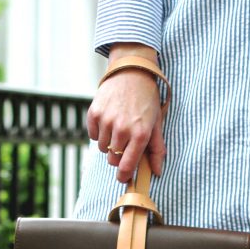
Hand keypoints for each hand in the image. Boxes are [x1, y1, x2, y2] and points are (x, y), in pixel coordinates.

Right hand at [87, 43, 166, 183]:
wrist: (131, 71)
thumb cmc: (146, 99)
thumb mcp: (156, 123)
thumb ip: (157, 149)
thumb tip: (157, 172)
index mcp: (140, 134)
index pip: (127, 166)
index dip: (124, 175)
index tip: (123, 177)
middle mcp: (122, 129)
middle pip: (113, 159)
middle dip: (118, 156)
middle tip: (124, 143)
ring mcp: (106, 121)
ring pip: (102, 148)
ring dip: (109, 143)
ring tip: (117, 127)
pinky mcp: (94, 113)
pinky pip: (93, 135)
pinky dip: (99, 132)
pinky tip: (108, 120)